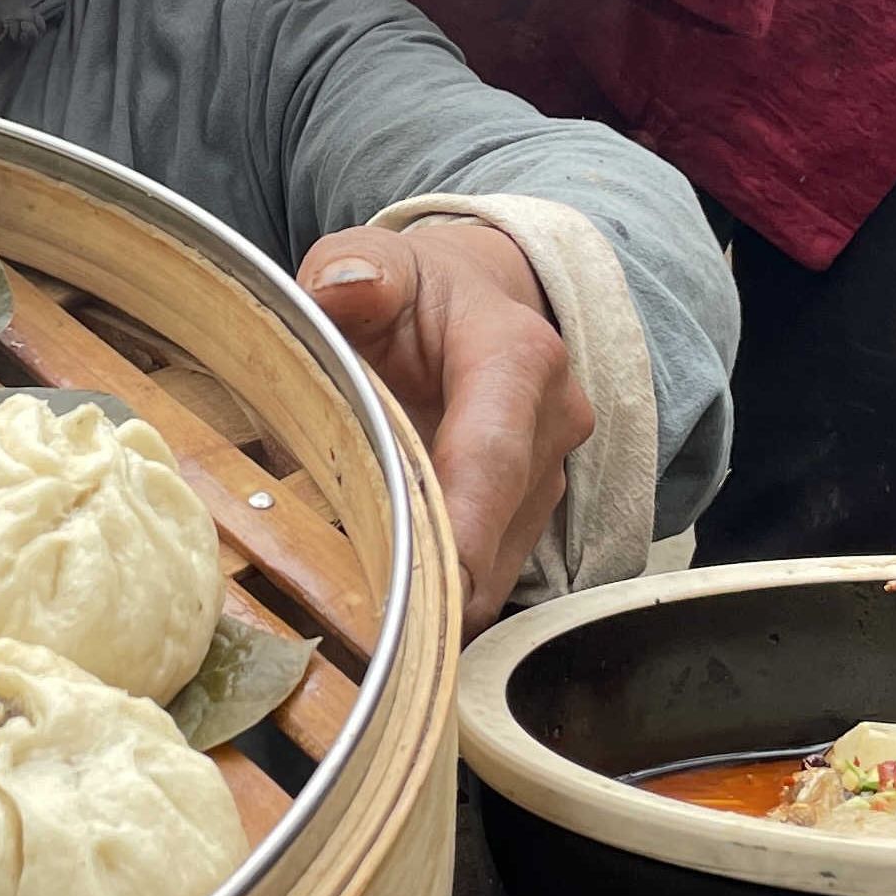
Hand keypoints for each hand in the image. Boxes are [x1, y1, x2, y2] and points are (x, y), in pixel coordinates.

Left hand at [298, 220, 586, 632]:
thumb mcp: (376, 260)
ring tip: (359, 603)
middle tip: (359, 634)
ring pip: (495, 562)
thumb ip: (355, 269)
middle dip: (432, 582)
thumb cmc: (416, 289)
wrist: (475, 301)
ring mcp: (549, 474)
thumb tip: (342, 288)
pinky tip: (389, 594)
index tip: (421, 593)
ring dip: (432, 589)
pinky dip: (441, 589)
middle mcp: (553, 422)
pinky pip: (489, 569)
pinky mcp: (532, 513)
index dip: (460, 529)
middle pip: (495, 526)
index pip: (492, 455)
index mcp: (517, 356)